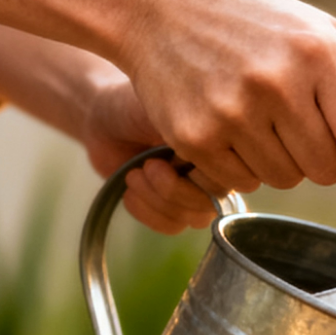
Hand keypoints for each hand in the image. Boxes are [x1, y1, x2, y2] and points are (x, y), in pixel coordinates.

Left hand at [81, 75, 222, 233]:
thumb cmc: (132, 109)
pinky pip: (171, 226)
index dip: (201, 175)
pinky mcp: (173, 208)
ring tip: (135, 174)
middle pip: (211, 204)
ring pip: (191, 218)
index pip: (233, 178)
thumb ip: (191, 135)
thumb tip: (206, 160)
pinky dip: (147, 212)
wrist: (102, 120)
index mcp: (222, 143)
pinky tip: (130, 191)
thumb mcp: (162, 114)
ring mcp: (195, 192)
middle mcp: (216, 170)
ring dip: (156, 199)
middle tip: (148, 165)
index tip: (173, 153)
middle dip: (173, 189)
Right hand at [116, 0, 335, 195]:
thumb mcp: (328, 36)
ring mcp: (232, 112)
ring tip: (260, 116)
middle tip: (300, 121)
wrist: (163, 8)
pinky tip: (230, 124)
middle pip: (329, 171)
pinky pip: (243, 182)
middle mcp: (277, 82)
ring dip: (282, 160)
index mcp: (319, 53)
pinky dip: (243, 164)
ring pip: (286, 180)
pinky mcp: (196, 137)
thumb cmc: (259, 23)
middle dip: (324, 157)